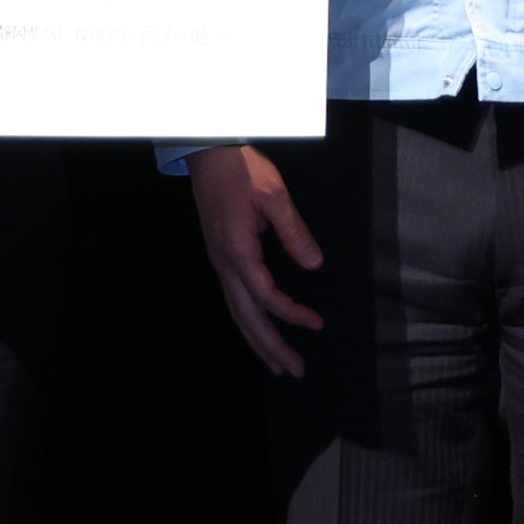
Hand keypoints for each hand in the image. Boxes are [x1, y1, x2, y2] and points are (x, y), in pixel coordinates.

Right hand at [191, 145, 324, 378]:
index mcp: (238, 251)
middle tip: (295, 371)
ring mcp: (219, 262)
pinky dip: (248, 321)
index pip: (267, 296)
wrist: (207, 152)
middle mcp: (224, 264)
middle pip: (247, 317)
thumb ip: (294, 231)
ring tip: (278, 364)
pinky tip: (259, 329)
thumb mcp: (274, 195)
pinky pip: (234, 299)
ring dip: (257, 341)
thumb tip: (314, 265)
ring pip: (237, 313)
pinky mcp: (220, 257)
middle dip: (270, 347)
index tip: (317, 324)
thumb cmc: (241, 170)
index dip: (292, 314)